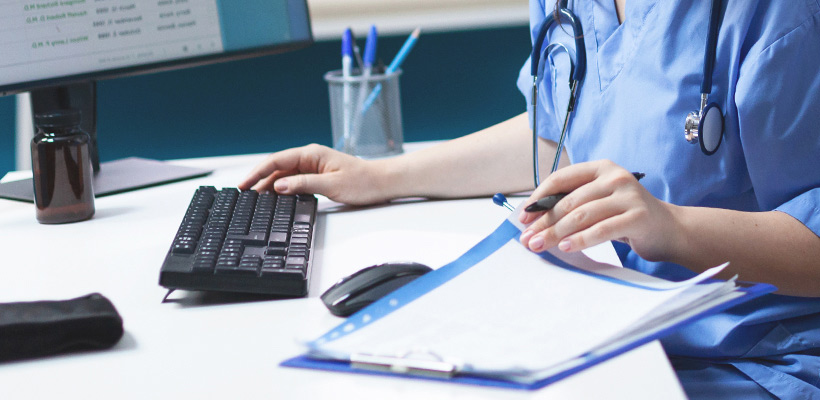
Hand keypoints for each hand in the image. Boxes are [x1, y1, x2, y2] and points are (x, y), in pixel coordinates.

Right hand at [238, 144, 392, 205]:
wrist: (382, 183)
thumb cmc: (362, 182)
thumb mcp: (331, 185)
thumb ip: (303, 184)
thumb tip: (278, 186)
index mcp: (311, 153)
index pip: (277, 160)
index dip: (258, 172)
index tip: (244, 184)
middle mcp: (310, 157)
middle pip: (277, 168)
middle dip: (260, 180)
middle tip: (244, 194)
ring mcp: (313, 167)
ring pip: (284, 175)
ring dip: (270, 185)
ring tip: (255, 199)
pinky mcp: (317, 176)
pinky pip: (294, 181)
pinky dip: (283, 189)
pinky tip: (275, 198)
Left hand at [518, 160, 677, 260]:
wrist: (670, 229)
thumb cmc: (626, 217)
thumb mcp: (599, 202)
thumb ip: (573, 204)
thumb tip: (533, 219)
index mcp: (601, 168)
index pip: (561, 178)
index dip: (539, 198)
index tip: (523, 217)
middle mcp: (615, 177)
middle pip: (569, 201)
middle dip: (543, 221)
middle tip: (527, 239)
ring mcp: (628, 196)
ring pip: (582, 215)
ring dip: (556, 233)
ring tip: (540, 245)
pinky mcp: (638, 217)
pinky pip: (601, 229)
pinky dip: (581, 239)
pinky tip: (566, 247)